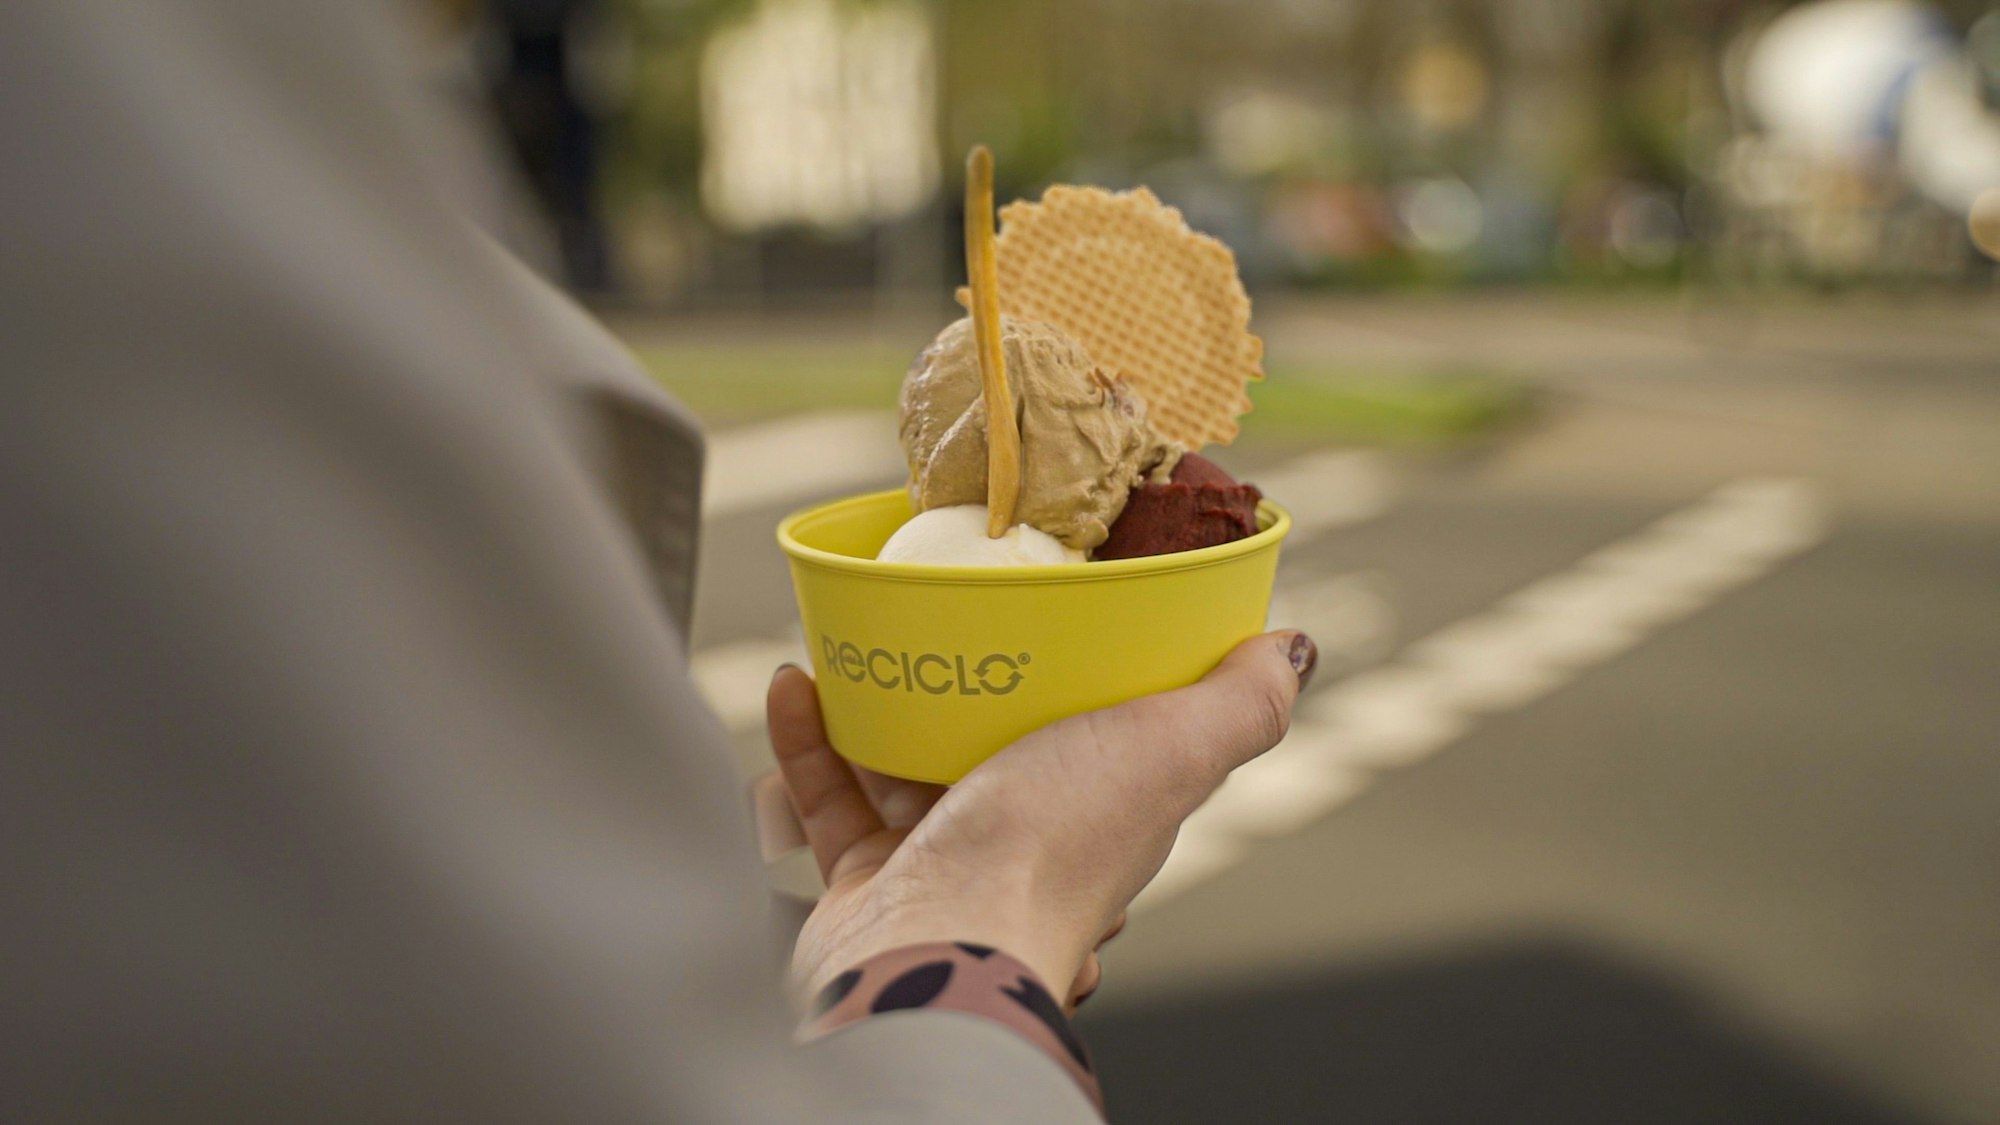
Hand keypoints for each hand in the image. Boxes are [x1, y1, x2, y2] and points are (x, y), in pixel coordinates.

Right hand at [762, 631, 1315, 1009]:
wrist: (931, 946)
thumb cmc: (1051, 852)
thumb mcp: (1168, 748)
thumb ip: (1239, 704)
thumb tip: (1294, 647)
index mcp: (1112, 809)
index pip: (1117, 735)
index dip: (1098, 673)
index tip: (1062, 598)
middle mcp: (1036, 838)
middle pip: (1005, 741)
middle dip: (973, 679)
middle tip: (945, 610)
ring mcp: (951, 861)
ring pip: (909, 763)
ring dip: (879, 699)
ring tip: (859, 635)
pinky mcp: (872, 880)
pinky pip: (834, 794)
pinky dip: (810, 739)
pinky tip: (795, 683)